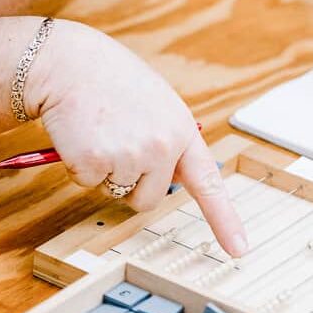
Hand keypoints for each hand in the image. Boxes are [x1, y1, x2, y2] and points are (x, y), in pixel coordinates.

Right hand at [26, 20, 247, 256]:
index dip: (225, 220)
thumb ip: (172, 139)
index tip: (239, 249)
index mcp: (183, 131)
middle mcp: (163, 146)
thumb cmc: (115, 82)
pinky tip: (84, 134)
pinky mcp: (95, 162)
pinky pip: (88, 184)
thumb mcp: (160, 105)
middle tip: (121, 140)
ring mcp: (130, 155)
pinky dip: (81, 165)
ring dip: (106, 170)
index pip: (209, 183)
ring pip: (117, 192)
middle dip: (132, 181)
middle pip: (149, 198)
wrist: (72, 64)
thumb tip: (172, 175)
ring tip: (103, 131)